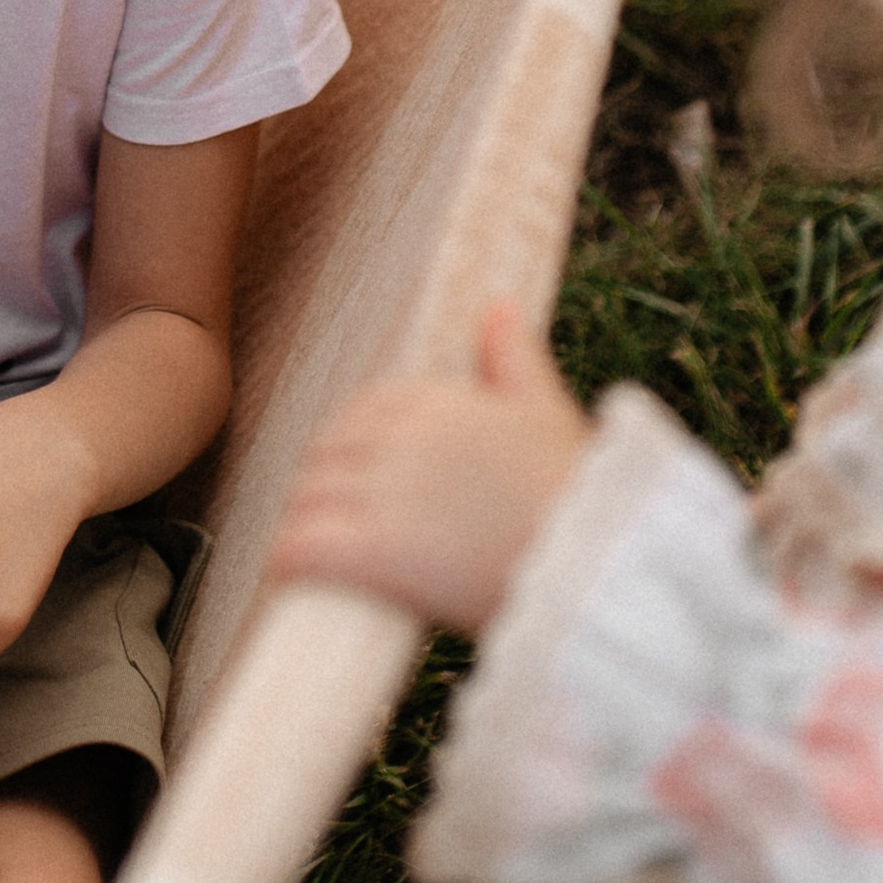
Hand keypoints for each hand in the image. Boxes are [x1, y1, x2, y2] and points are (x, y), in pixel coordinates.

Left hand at [269, 301, 590, 638]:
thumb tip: (499, 305)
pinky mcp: (369, 548)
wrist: (594, 567)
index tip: (360, 483)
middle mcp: (400, 436)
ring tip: (312, 558)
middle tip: (332, 525)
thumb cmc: (577, 494)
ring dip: (305, 525)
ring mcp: (380, 490)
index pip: (362, 413)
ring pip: (308, 498)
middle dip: (324, 488)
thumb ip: (514, 357)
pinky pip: (301, 545)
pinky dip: (287, 560)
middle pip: (326, 454)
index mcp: (436, 399)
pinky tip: (287, 577)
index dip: (355, 451)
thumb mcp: (547, 411)